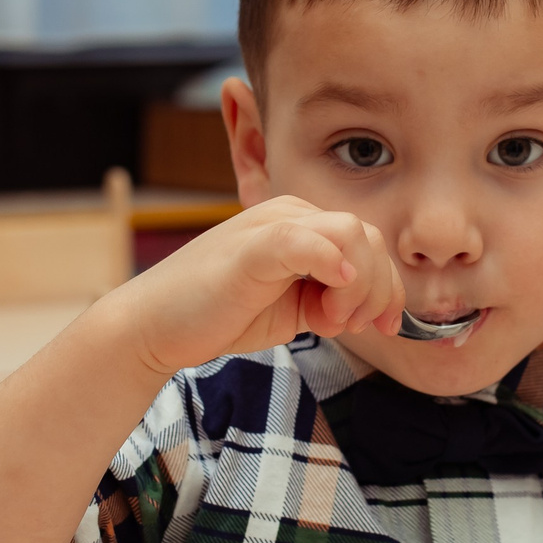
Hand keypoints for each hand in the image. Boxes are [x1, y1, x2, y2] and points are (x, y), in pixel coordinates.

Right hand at [111, 196, 405, 377]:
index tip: (383, 327)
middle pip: (369, 237)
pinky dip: (331, 261)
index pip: (370, 244)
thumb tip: (363, 311)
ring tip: (329, 320)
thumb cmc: (218, 315)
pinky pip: (304, 239)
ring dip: (358, 285)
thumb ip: (328, 302)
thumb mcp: (290, 309)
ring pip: (350, 233)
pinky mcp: (251, 247)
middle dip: (377, 290)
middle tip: (349, 327)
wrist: (154, 326)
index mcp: (302, 226)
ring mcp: (269, 226)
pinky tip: (335, 291)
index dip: (388, 288)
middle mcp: (290, 215)